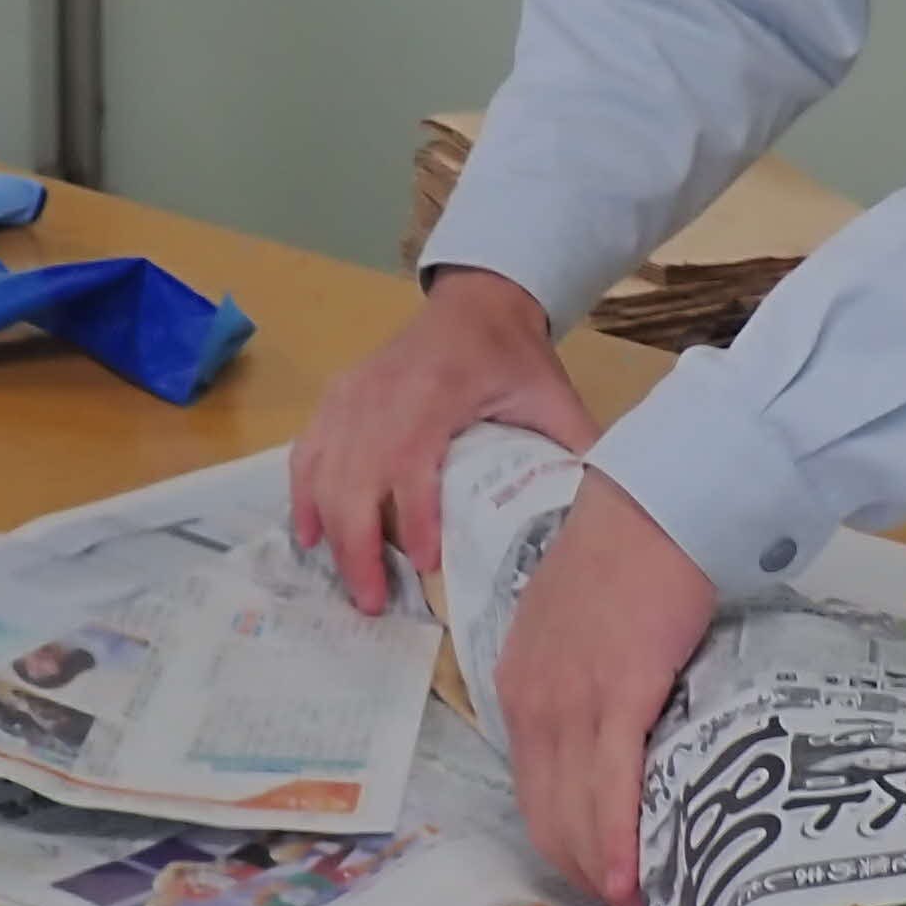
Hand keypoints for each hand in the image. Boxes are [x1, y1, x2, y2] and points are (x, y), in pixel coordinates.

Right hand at [289, 268, 597, 611]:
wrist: (475, 302)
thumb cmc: (514, 356)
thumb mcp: (553, 397)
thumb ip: (573, 449)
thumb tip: (601, 514)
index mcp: (436, 391)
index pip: (412, 461)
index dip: (415, 516)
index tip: (428, 564)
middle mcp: (382, 392)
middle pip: (354, 478)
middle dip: (358, 547)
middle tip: (375, 602)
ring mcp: (351, 394)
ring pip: (324, 471)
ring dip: (330, 532)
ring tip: (350, 585)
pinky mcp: (336, 397)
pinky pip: (308, 453)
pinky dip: (304, 496)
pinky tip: (310, 536)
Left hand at [494, 466, 715, 905]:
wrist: (654, 505)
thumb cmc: (632, 554)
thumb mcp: (585, 623)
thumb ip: (589, 674)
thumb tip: (625, 723)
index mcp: (522, 686)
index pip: (534, 791)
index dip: (566, 845)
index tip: (602, 881)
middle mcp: (532, 705)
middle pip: (547, 818)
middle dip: (585, 875)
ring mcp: (569, 703)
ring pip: (575, 815)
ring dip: (604, 876)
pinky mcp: (616, 696)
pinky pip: (610, 788)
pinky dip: (617, 841)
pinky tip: (630, 883)